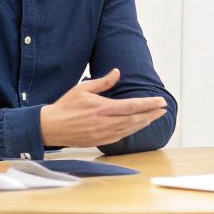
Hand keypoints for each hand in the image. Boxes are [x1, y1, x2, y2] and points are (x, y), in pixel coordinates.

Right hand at [39, 68, 168, 147]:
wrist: (50, 127)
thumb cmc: (65, 106)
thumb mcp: (82, 89)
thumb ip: (103, 82)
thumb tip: (117, 72)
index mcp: (102, 108)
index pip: (131, 106)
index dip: (148, 104)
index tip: (160, 101)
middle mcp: (105, 123)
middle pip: (135, 119)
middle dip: (151, 114)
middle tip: (163, 109)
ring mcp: (103, 134)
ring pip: (130, 129)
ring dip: (144, 123)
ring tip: (155, 116)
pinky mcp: (100, 141)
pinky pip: (121, 137)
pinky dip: (132, 131)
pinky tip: (139, 126)